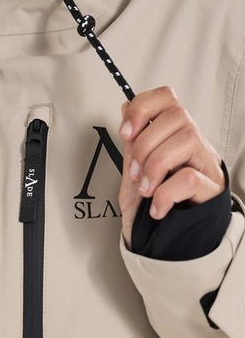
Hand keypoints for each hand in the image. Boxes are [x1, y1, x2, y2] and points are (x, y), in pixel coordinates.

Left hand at [118, 86, 225, 248]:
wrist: (167, 240)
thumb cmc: (150, 201)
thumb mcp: (134, 169)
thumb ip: (132, 141)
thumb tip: (126, 108)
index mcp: (172, 131)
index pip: (166, 97)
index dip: (143, 107)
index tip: (126, 132)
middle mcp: (193, 141)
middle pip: (176, 116)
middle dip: (145, 144)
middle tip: (135, 172)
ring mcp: (206, 162)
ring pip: (187, 139)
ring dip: (156, 166)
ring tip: (146, 189)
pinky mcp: (212, 188)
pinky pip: (190, 177)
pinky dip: (166, 192)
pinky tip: (158, 207)